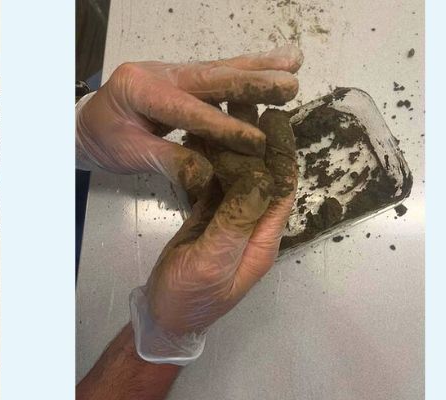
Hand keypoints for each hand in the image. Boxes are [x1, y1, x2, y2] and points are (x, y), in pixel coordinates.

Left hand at [76, 45, 302, 198]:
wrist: (85, 125)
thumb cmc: (104, 141)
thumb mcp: (128, 155)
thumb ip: (168, 161)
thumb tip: (209, 175)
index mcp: (139, 89)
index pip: (188, 110)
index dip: (223, 127)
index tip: (257, 140)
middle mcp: (160, 71)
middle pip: (211, 78)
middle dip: (253, 82)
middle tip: (290, 85)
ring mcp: (173, 69)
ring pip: (221, 68)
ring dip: (260, 67)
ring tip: (295, 62)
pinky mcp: (184, 74)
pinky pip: (220, 71)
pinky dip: (250, 67)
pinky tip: (278, 61)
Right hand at [131, 109, 297, 363]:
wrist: (163, 320)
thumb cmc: (191, 296)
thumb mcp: (215, 260)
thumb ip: (237, 220)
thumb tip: (262, 178)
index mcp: (263, 237)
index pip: (281, 186)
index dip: (282, 151)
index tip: (276, 116)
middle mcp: (252, 225)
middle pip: (260, 174)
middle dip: (256, 137)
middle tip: (247, 97)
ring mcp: (229, 222)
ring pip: (236, 175)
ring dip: (232, 143)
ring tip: (224, 106)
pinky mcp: (208, 222)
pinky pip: (214, 185)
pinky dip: (209, 160)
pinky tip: (200, 134)